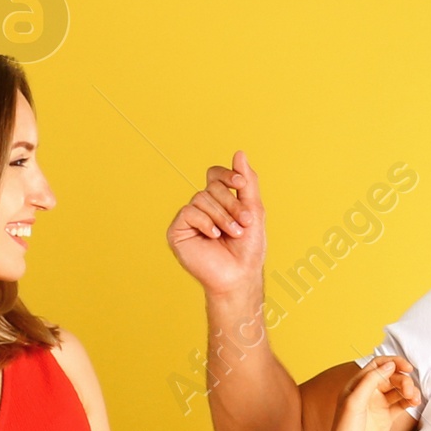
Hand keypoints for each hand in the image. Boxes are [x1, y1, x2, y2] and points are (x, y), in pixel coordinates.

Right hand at [166, 151, 265, 297]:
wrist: (239, 276)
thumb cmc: (248, 249)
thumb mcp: (253, 210)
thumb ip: (247, 182)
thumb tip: (239, 153)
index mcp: (217, 202)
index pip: (215, 175)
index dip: (227, 175)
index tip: (241, 185)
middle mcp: (201, 208)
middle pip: (211, 187)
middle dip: (230, 204)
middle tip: (243, 223)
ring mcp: (189, 220)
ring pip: (201, 198)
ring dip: (221, 216)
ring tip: (231, 234)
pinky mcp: (177, 232)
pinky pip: (188, 212)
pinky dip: (205, 222)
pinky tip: (213, 237)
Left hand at [320, 357, 419, 430]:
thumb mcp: (354, 403)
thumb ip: (371, 381)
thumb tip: (389, 366)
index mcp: (355, 386)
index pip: (377, 365)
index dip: (393, 363)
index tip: (407, 368)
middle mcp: (366, 395)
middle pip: (391, 377)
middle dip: (403, 380)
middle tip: (409, 391)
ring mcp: (376, 408)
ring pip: (397, 390)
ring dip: (408, 390)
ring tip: (414, 398)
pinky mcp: (384, 421)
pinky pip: (400, 405)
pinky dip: (409, 401)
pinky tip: (414, 403)